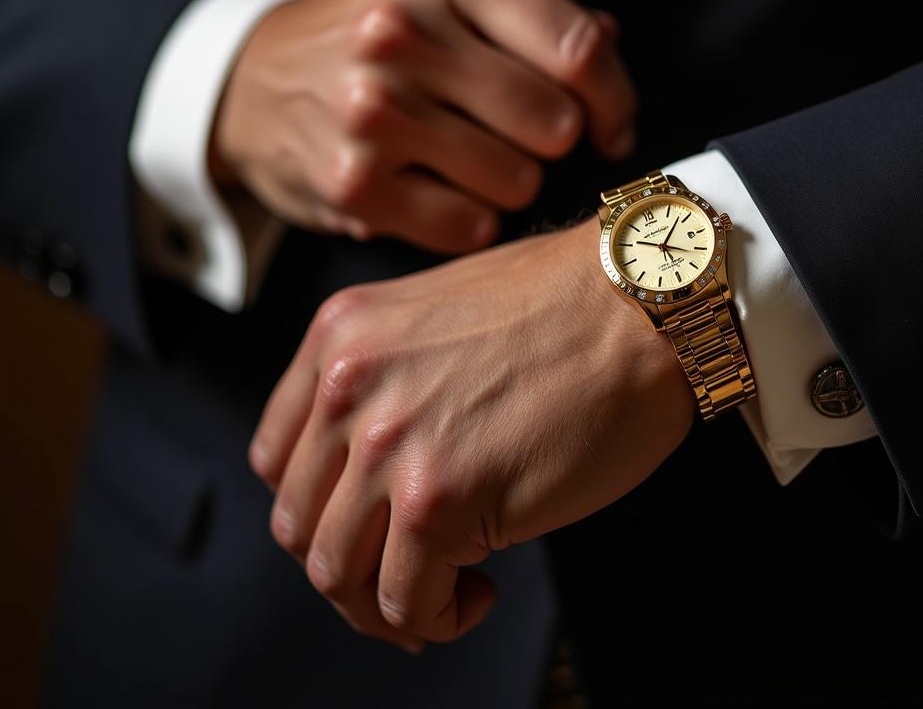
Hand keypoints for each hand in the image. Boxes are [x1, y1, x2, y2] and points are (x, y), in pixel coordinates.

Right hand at [210, 0, 636, 252]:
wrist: (246, 84)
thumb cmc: (370, 38)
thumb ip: (530, 17)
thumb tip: (612, 43)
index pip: (577, 48)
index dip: (616, 101)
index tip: (612, 128)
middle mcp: (401, 33)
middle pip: (554, 123)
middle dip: (554, 143)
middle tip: (523, 140)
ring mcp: (370, 110)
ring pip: (518, 182)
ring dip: (511, 184)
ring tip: (470, 161)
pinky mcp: (350, 183)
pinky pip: (468, 228)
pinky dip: (468, 221)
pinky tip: (438, 192)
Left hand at [248, 219, 692, 649]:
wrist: (644, 304)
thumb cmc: (570, 306)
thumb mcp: (437, 316)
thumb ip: (388, 379)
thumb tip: (378, 469)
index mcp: (340, 338)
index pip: (279, 460)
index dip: (322, 511)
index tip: (368, 529)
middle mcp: (347, 387)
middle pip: (301, 525)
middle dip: (353, 567)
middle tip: (410, 577)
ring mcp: (389, 444)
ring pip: (339, 574)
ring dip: (388, 605)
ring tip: (448, 592)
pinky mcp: (440, 498)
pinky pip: (407, 602)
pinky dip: (438, 618)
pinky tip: (481, 592)